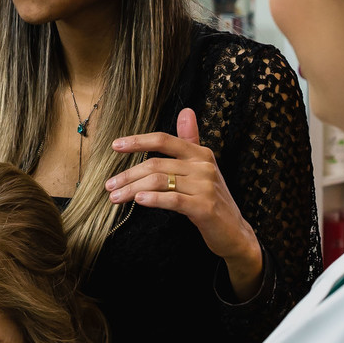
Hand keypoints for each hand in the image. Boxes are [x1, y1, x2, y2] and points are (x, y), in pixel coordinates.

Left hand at [106, 108, 263, 299]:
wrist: (234, 232)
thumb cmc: (211, 200)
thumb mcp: (202, 169)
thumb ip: (190, 141)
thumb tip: (186, 111)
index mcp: (200, 154)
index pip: (164, 141)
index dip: (138, 141)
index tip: (115, 146)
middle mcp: (203, 166)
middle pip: (156, 164)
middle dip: (128, 175)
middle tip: (109, 185)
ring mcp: (205, 187)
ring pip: (160, 182)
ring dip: (132, 189)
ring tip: (116, 197)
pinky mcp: (204, 208)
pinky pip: (173, 200)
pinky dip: (153, 199)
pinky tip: (139, 201)